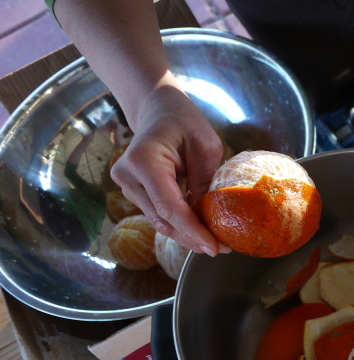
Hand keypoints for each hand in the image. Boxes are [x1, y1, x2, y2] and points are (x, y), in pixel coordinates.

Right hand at [110, 83, 227, 255]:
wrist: (158, 110)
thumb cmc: (184, 122)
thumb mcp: (206, 147)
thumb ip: (204, 182)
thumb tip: (209, 218)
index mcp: (144, 161)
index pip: (169, 207)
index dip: (192, 231)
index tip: (214, 248)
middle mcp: (128, 176)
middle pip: (163, 219)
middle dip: (192, 237)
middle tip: (221, 249)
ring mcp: (127, 185)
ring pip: (159, 221)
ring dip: (186, 234)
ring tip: (215, 241)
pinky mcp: (133, 191)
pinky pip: (158, 213)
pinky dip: (179, 223)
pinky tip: (200, 229)